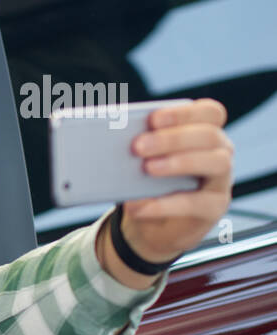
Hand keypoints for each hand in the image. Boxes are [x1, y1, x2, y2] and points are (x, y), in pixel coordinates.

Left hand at [122, 98, 232, 261]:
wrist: (152, 222)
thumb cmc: (148, 181)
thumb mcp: (142, 161)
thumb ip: (138, 148)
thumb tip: (113, 140)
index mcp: (204, 131)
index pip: (209, 112)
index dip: (183, 114)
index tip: (152, 119)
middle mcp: (220, 151)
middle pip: (210, 136)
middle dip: (173, 138)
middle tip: (138, 146)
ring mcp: (221, 180)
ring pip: (217, 163)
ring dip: (180, 163)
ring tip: (147, 169)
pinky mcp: (215, 207)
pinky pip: (196, 203)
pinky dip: (164, 205)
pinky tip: (139, 206)